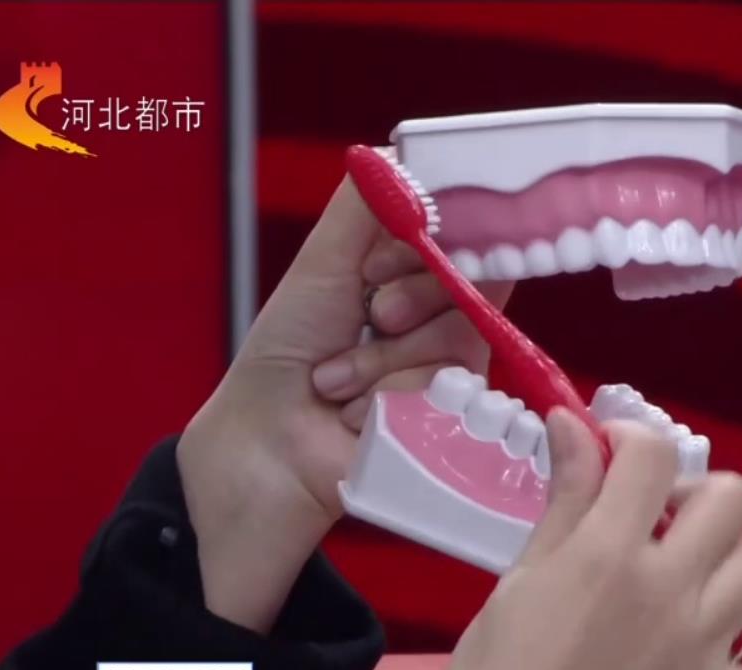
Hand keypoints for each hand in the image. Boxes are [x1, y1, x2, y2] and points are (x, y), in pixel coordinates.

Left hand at [177, 177, 512, 632]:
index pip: (465, 236)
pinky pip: (445, 386)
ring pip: (459, 336)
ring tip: (339, 382)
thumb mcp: (321, 264)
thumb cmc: (284, 357)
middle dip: (409, 297)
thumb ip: (364, 208)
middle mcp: (442, 319)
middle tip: (370, 315)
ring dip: (383, 360)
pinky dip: (389, 397)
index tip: (381, 262)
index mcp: (413, 275)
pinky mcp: (455, 420)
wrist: (267, 443)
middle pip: (474, 282)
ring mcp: (451, 370)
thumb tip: (402, 152)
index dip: (434, 241)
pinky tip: (358, 415)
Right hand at [356, 411, 741, 669]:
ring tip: (693, 575)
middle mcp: (667, 592)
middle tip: (657, 519)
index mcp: (609, 553)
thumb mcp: (523, 572)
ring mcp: (698, 649)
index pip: (654, 456)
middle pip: (732, 498)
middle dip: (695, 492)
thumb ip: (565, 498)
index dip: (634, 438)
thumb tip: (575, 422)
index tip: (613, 455)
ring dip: (732, 556)